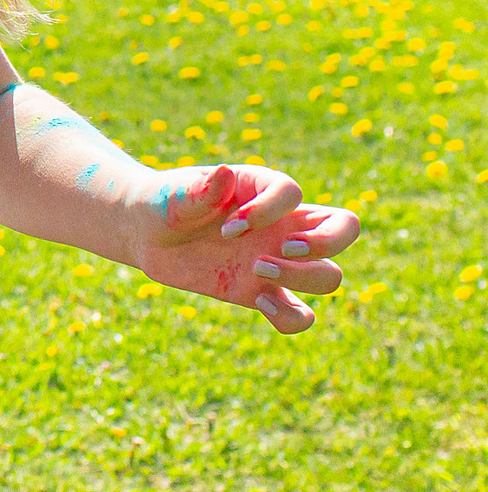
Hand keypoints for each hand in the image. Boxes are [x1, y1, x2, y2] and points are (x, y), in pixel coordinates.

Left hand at [130, 163, 361, 334]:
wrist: (146, 235)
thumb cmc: (164, 202)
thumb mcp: (173, 194)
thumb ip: (200, 189)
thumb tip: (226, 174)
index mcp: (261, 190)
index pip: (292, 192)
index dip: (269, 210)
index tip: (228, 226)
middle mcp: (280, 225)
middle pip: (344, 228)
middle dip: (325, 242)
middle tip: (282, 249)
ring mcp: (276, 261)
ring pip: (329, 275)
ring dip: (304, 277)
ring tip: (256, 270)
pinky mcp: (261, 294)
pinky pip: (299, 315)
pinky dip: (291, 318)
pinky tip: (259, 303)